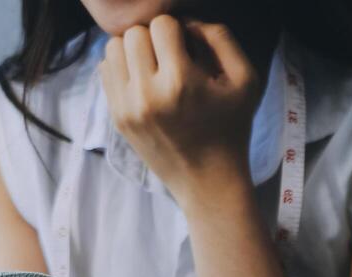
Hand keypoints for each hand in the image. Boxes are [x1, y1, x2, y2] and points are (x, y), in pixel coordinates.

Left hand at [99, 16, 260, 209]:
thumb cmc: (231, 127)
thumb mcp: (245, 78)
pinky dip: (122, 68)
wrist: (207, 181)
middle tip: (169, 56)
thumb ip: (220, 37)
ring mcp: (127, 108)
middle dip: (152, 37)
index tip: (187, 47)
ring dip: (133, 50)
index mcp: (180, 82)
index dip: (177, 29)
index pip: (161, 24)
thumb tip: (185, 20)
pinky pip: (106, 71)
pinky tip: (143, 81)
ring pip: (113, 48)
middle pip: (133, 33)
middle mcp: (147, 94)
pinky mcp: (117, 118)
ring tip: (153, 66)